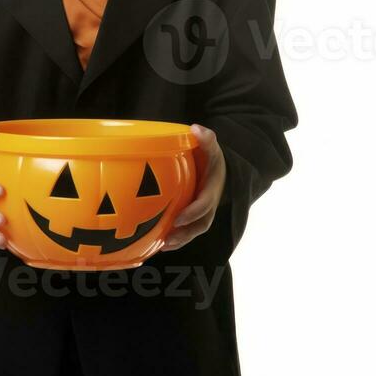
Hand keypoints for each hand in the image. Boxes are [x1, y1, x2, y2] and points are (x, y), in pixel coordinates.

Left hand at [159, 123, 226, 251]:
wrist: (219, 172)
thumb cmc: (211, 160)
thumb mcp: (212, 147)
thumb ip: (207, 139)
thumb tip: (196, 128)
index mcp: (212, 189)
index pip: (204, 204)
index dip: (193, 213)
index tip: (178, 218)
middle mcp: (208, 206)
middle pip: (199, 225)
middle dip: (184, 234)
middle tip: (168, 239)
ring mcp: (201, 215)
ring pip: (192, 232)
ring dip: (178, 241)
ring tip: (161, 247)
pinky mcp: (192, 219)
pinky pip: (184, 232)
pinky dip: (173, 241)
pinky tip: (156, 245)